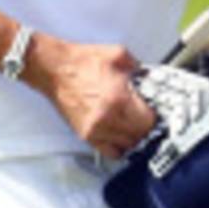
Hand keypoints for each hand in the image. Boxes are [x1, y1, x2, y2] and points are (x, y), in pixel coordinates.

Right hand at [24, 36, 157, 158]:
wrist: (54, 69)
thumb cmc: (82, 62)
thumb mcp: (119, 55)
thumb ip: (138, 68)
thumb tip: (150, 79)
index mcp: (119, 99)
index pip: (148, 122)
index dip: (153, 117)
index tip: (152, 112)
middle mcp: (108, 119)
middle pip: (139, 137)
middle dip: (144, 129)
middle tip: (143, 119)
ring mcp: (96, 130)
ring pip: (126, 147)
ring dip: (132, 139)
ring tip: (131, 127)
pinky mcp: (86, 135)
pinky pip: (110, 152)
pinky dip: (118, 147)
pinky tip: (119, 135)